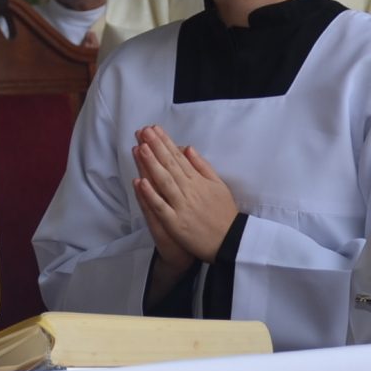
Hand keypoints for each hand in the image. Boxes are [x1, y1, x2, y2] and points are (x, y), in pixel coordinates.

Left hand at [132, 126, 239, 263]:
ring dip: (152, 164)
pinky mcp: (175, 222)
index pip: (178, 157)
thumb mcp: (218, 185)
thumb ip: (202, 166)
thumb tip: (187, 148)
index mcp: (199, 180)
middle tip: (143, 131)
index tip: (154, 129)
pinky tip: (140, 182)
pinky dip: (151, 194)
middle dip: (156, 147)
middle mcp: (189, 190)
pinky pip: (161, 206)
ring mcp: (181, 206)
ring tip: (141, 148)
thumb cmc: (224, 213)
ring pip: (164, 181)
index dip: (165, 142)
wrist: (230, 241)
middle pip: (170, 165)